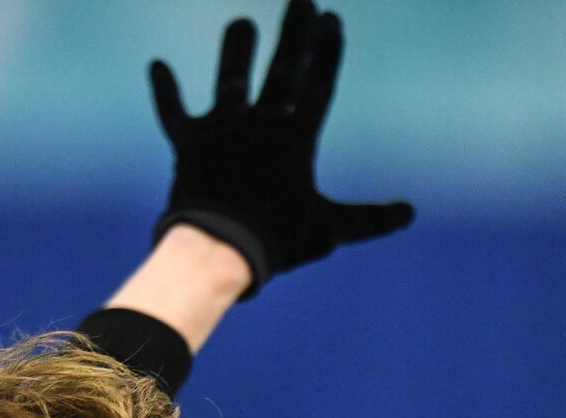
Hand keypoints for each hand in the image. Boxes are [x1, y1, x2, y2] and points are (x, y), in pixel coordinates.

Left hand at [148, 0, 414, 298]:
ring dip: (236, 52)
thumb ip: (368, 218)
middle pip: (281, 70)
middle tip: (301, 0)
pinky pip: (173, 112)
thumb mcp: (329, 230)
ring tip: (241, 25)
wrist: (220, 245)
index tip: (332, 20)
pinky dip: (165, 91)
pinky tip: (156, 66)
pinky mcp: (189, 143)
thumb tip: (409, 212)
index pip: (316, 87)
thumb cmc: (278, 239)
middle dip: (294, 33)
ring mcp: (223, 130)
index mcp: (296, 140)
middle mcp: (261, 124)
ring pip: (230, 81)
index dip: (326, 53)